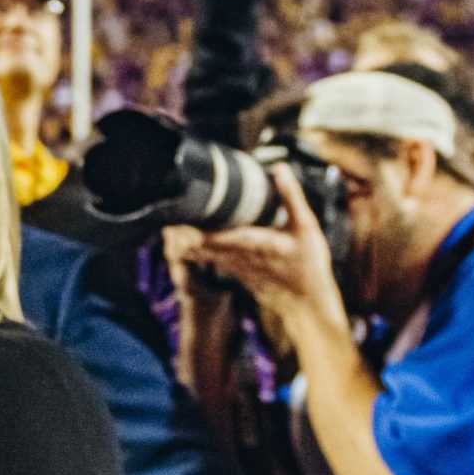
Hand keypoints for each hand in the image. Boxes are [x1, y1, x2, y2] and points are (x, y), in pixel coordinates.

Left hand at [170, 166, 349, 341]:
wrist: (309, 305)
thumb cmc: (309, 267)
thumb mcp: (306, 227)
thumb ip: (291, 197)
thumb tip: (280, 168)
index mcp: (253, 243)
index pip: (214, 234)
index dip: (192, 228)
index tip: (175, 217)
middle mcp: (239, 257)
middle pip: (202, 244)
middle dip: (183, 233)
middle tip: (164, 219)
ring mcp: (237, 269)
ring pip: (205, 255)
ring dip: (187, 244)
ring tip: (170, 230)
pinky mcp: (239, 275)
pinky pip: (213, 262)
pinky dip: (200, 254)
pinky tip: (190, 247)